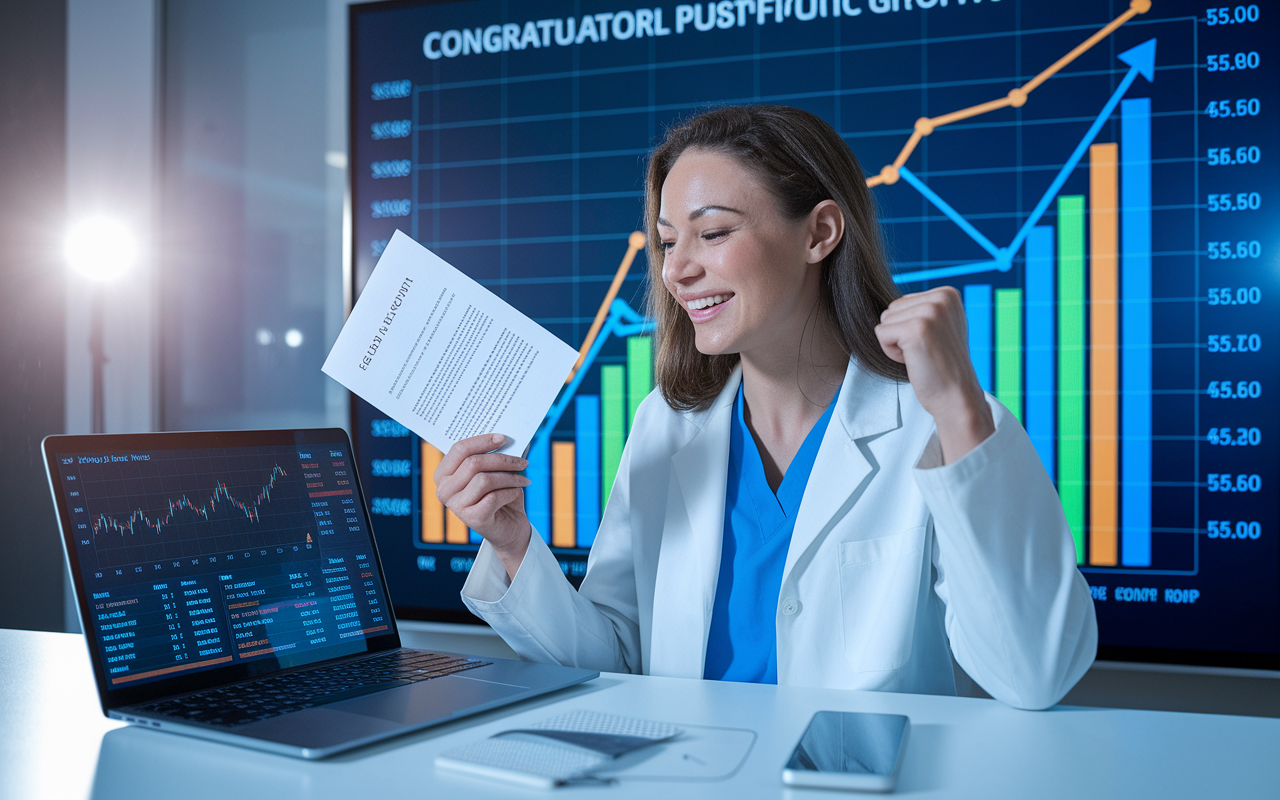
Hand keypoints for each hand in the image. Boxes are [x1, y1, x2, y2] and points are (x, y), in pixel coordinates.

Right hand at [435, 434, 531, 577]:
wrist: (508, 529)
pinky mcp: (472, 518)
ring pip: (485, 479)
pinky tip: (516, 493)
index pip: (459, 449)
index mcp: (443, 474)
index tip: (503, 438)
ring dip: (510, 477)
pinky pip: (495, 496)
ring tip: (523, 479)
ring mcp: (455, 506)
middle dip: (503, 459)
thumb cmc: (500, 495)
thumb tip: (514, 436)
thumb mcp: (496, 472)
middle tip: (523, 461)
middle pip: (473, 463)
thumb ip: (498, 453)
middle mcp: (444, 490)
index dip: (482, 441)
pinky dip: (511, 492)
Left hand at [874, 287, 994, 463]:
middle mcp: (942, 298)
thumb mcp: (940, 327)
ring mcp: (930, 312)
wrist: (957, 397)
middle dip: (900, 334)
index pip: (901, 303)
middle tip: (926, 351)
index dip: (908, 327)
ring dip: (896, 344)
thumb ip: (923, 310)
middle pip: (891, 309)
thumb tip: (892, 304)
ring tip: (921, 355)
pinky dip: (891, 352)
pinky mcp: (916, 329)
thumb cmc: (943, 366)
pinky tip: (914, 361)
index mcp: (948, 294)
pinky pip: (881, 334)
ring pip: (884, 321)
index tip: (932, 343)